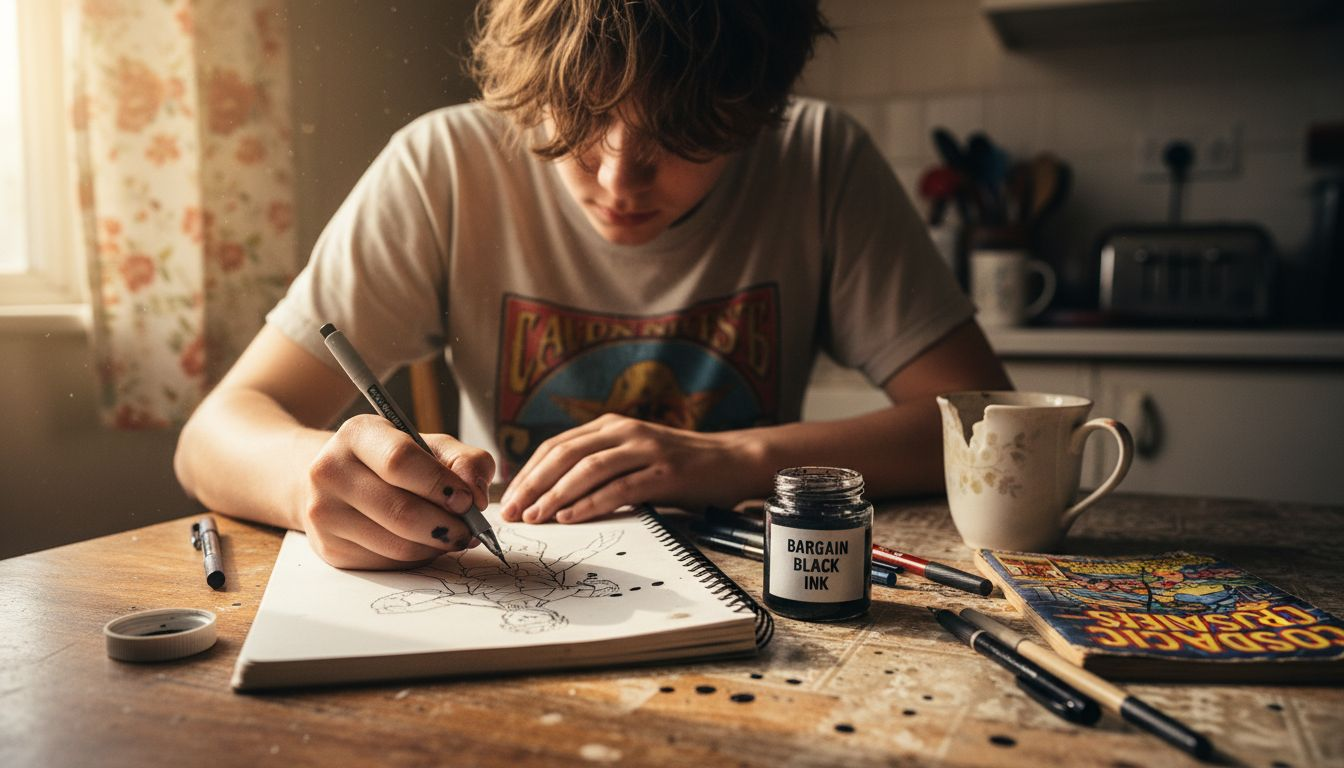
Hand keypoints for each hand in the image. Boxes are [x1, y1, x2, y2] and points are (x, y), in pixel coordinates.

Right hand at [299, 414, 495, 568]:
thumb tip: (477, 494)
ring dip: (436, 546)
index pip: (400, 461)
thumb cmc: (394, 459)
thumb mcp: (430, 446)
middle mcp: (330, 471)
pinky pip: (388, 563)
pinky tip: (423, 543)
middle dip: (447, 526)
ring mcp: (324, 513)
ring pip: (397, 545)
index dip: (440, 484)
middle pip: (400, 511)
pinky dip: (417, 557)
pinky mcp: (329, 548)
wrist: (338, 479)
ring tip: (452, 535)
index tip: (468, 499)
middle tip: (470, 529)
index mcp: (357, 434)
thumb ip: (464, 460)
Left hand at [499, 413, 758, 523]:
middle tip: (512, 511)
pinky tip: (571, 517)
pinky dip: (591, 503)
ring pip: (589, 469)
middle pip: (566, 454)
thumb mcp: (633, 456)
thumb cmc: (678, 466)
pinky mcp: (665, 471)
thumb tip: (550, 495)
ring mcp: (646, 449)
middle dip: (534, 484)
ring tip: (535, 517)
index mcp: (611, 426)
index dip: (529, 472)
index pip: (557, 446)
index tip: (509, 498)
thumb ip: (599, 466)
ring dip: (557, 495)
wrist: (731, 461)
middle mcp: (625, 432)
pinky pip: (620, 488)